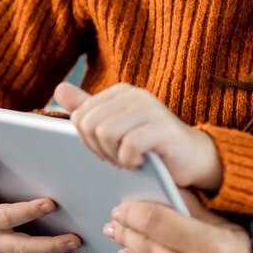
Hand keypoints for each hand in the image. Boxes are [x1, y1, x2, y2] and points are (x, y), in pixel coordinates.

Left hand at [56, 82, 222, 190]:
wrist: (193, 158)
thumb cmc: (152, 146)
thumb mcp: (116, 127)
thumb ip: (88, 109)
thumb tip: (59, 89)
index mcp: (119, 92)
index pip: (80, 116)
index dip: (87, 141)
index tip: (107, 151)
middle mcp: (134, 95)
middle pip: (90, 125)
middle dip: (99, 150)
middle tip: (117, 159)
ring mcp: (150, 109)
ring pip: (105, 134)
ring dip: (114, 156)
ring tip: (129, 161)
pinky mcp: (163, 128)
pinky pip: (129, 146)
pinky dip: (130, 161)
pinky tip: (141, 163)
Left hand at [104, 194, 250, 252]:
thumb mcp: (229, 229)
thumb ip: (196, 211)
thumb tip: (165, 188)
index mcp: (215, 246)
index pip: (157, 222)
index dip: (134, 213)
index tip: (122, 208)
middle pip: (147, 249)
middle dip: (126, 234)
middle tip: (115, 225)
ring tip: (126, 246)